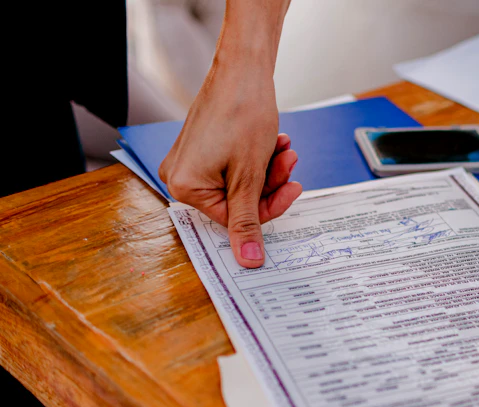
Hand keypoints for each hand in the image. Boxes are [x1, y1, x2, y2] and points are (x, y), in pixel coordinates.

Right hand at [159, 60, 301, 268]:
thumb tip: (249, 262)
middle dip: (269, 182)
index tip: (293, 188)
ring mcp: (190, 161)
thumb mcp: (250, 176)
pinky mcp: (202, 148)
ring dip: (268, 168)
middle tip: (290, 161)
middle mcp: (179, 177)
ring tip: (284, 146)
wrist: (243, 68)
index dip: (269, 205)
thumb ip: (249, 221)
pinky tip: (275, 140)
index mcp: (184, 187)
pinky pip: (234, 166)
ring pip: (240, 182)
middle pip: (237, 200)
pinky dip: (258, 158)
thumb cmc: (243, 113)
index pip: (233, 218)